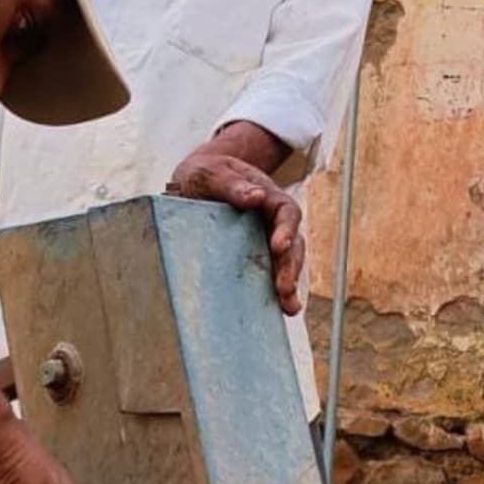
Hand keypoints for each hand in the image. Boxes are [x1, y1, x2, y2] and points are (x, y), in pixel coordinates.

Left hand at [167, 143, 305, 315]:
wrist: (192, 182)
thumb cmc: (205, 173)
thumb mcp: (213, 172)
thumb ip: (232, 184)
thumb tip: (256, 197)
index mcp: (267, 196)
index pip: (287, 211)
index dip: (288, 229)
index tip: (279, 246)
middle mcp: (271, 221)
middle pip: (292, 244)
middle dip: (290, 266)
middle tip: (283, 288)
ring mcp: (263, 240)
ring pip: (285, 262)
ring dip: (288, 284)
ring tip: (288, 307)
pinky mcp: (251, 256)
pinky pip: (267, 274)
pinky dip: (274, 292)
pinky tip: (278, 310)